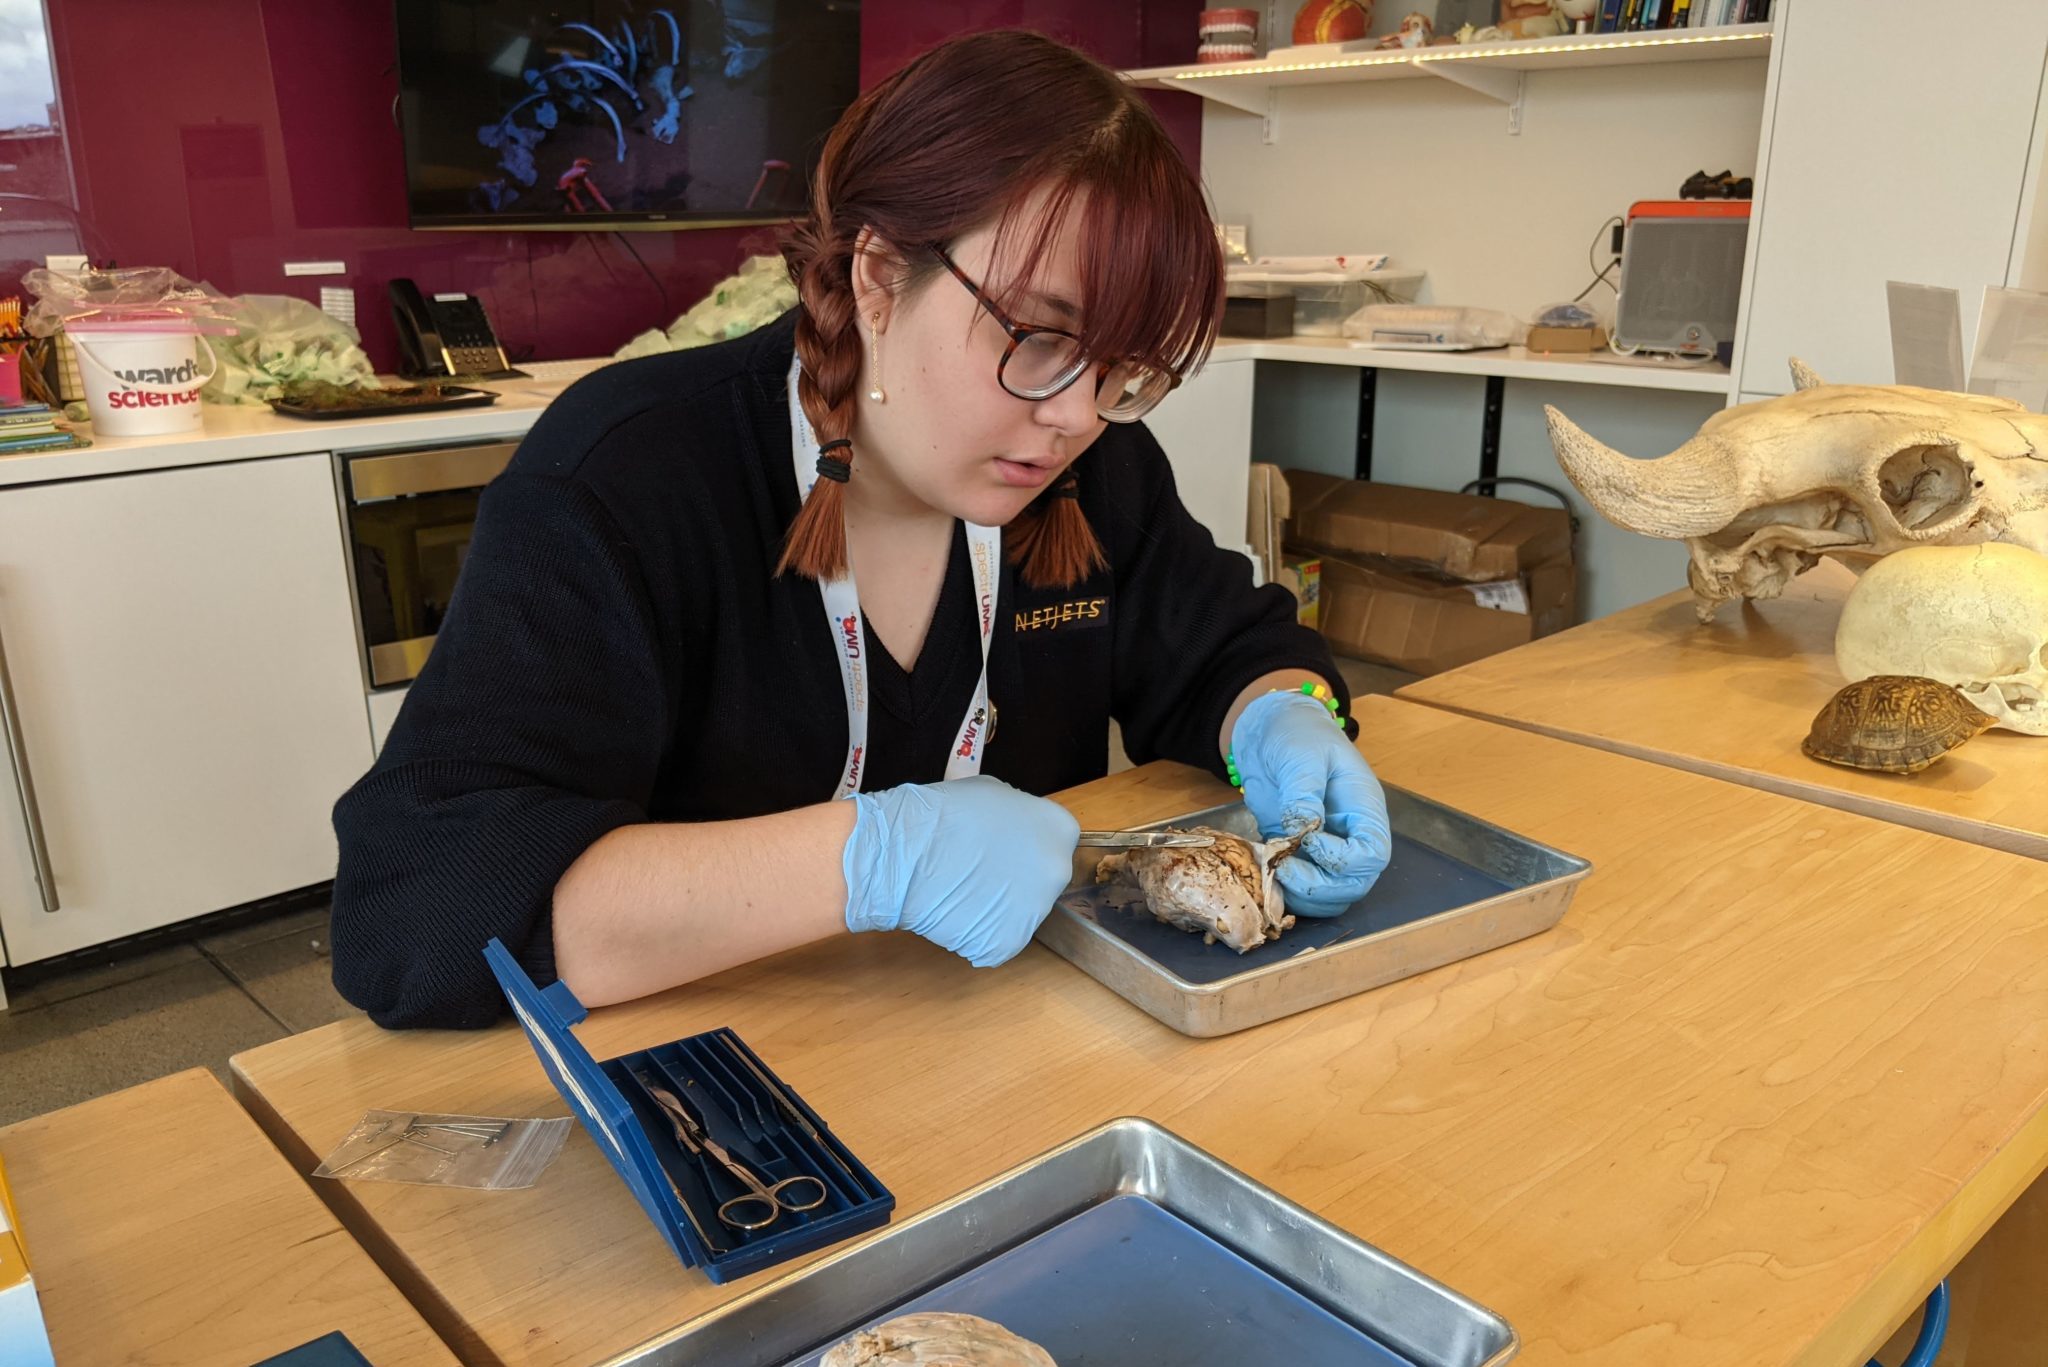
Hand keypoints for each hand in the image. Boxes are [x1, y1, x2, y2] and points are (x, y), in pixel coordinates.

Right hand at [843, 775, 1079, 966]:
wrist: (907, 850)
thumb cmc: (946, 813)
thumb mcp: (993, 793)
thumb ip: (1019, 815)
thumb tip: (1017, 829)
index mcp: (1060, 831)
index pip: (1052, 844)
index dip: (1024, 847)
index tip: (1001, 849)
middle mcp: (1057, 873)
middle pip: (1040, 882)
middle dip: (1014, 880)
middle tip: (978, 872)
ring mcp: (1034, 913)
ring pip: (1017, 915)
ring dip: (994, 908)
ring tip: (959, 891)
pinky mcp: (1007, 944)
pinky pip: (994, 942)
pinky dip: (975, 933)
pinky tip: (953, 912)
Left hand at [1230, 690, 1391, 916]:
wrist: (1271, 732)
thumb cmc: (1298, 733)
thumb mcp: (1301, 753)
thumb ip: (1304, 791)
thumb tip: (1304, 828)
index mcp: (1363, 809)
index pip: (1373, 854)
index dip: (1344, 860)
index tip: (1309, 841)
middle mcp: (1349, 836)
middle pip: (1354, 884)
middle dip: (1320, 887)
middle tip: (1283, 869)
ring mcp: (1324, 849)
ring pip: (1329, 896)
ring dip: (1301, 896)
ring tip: (1271, 871)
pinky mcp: (1296, 855)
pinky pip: (1299, 890)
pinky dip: (1283, 892)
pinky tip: (1262, 872)